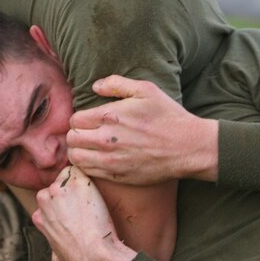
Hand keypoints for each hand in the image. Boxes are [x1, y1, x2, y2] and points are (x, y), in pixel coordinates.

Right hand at [32, 166, 134, 260]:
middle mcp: (44, 199)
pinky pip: (81, 171)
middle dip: (70, 192)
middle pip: (57, 185)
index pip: (49, 199)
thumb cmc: (79, 259)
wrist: (92, 254)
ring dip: (81, 184)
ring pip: (69, 175)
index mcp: (39, 216)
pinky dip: (90, 178)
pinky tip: (96, 194)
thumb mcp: (58, 258)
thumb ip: (55, 253)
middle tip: (85, 206)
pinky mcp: (76, 182)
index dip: (65, 203)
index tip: (76, 211)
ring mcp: (59, 190)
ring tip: (92, 202)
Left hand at [68, 75, 219, 183]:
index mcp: (109, 116)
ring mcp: (110, 160)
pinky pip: (89, 172)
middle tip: (88, 134)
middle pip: (71, 139)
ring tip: (90, 147)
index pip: (74, 120)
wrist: (188, 148)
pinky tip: (99, 159)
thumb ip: (116, 84)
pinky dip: (88, 165)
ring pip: (76, 157)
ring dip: (79, 151)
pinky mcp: (117, 176)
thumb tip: (95, 86)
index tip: (89, 120)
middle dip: (77, 134)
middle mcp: (106, 139)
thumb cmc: (168, 116)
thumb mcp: (146, 90)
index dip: (80, 119)